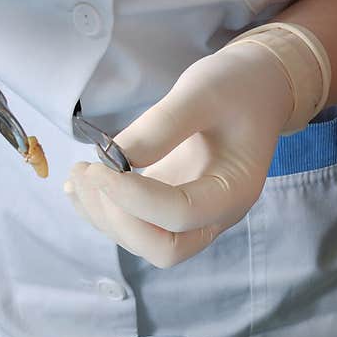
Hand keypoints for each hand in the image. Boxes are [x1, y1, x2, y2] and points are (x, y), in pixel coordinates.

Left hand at [65, 40, 297, 267]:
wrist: (258, 89)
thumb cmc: (239, 88)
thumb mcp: (203, 92)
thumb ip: (162, 125)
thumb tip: (113, 158)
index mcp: (234, 190)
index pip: (181, 214)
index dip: (133, 198)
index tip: (98, 166)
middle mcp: (216, 213)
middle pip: (165, 249)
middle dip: (120, 220)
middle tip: (90, 174)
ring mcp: (194, 214)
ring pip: (144, 242)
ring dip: (104, 216)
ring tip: (79, 172)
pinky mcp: (171, 204)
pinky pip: (136, 226)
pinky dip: (103, 212)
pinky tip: (81, 185)